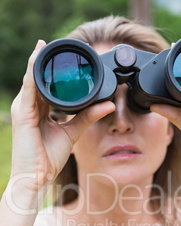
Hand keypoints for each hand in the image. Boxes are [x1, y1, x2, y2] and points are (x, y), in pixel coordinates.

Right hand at [10, 40, 114, 191]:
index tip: (71, 56)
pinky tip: (39, 57)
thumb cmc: (49, 157)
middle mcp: (30, 105)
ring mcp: (24, 108)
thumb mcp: (72, 132)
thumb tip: (108, 104)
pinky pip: (28, 88)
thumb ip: (87, 116)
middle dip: (48, 61)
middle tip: (62, 45)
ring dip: (39, 60)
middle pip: (39, 78)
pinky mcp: (23, 113)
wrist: (37, 176)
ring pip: (32, 78)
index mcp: (40, 108)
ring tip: (48, 44)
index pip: (47, 84)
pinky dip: (33, 72)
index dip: (56, 70)